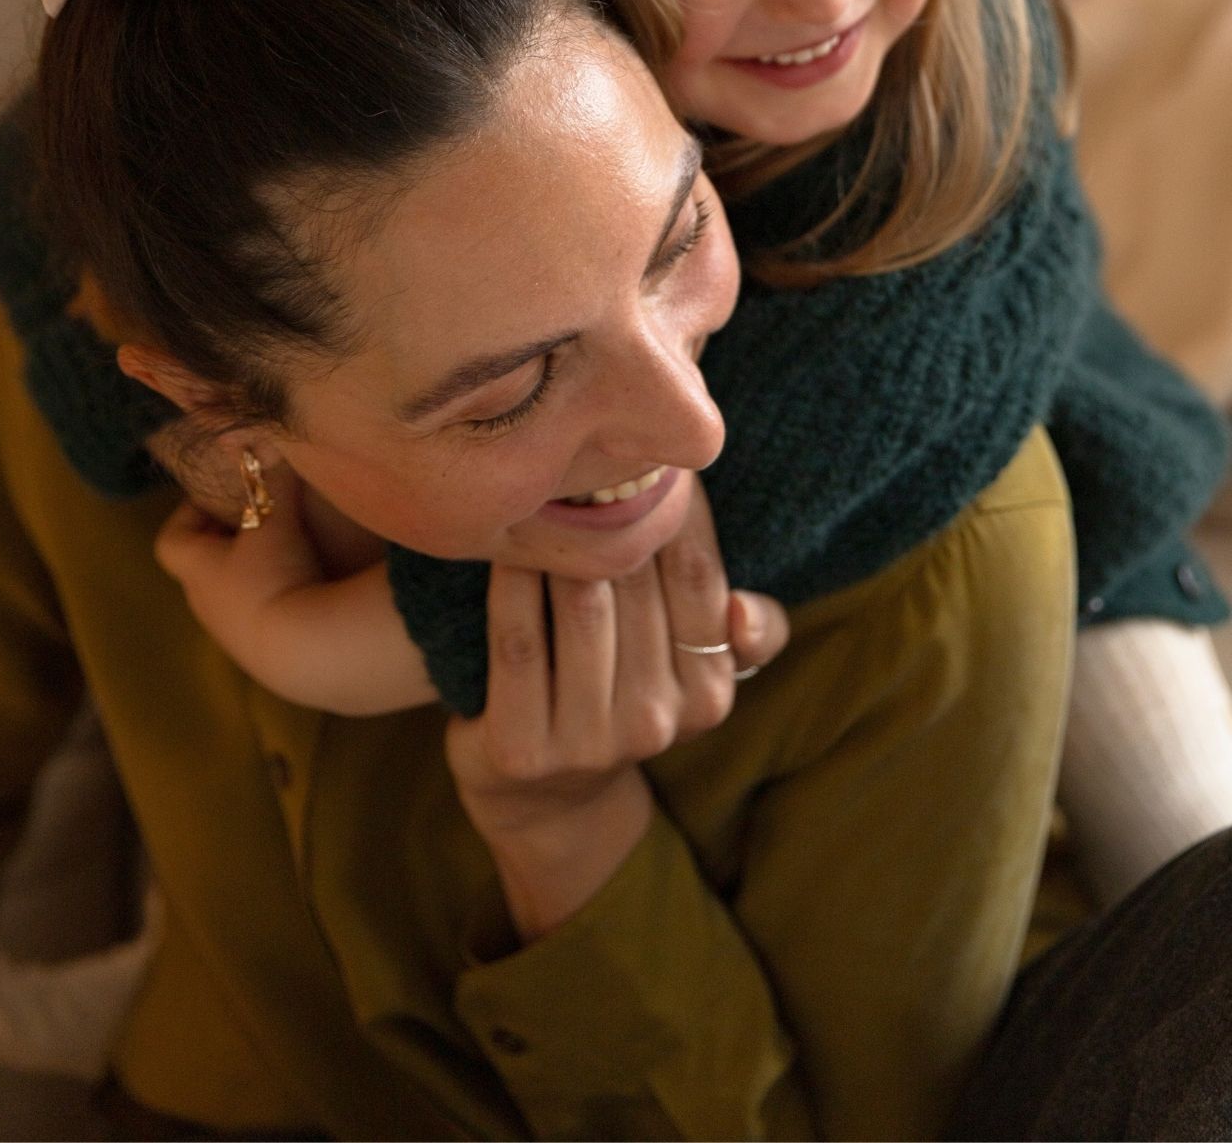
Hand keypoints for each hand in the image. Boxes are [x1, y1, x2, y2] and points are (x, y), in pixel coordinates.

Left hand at [154, 460, 320, 652]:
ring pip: (232, 593)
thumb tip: (269, 436)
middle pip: (202, 566)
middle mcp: (205, 605)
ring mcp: (232, 636)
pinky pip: (260, 618)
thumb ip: (273, 477)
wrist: (307, 651)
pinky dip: (275, 598)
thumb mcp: (277, 517)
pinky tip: (308, 586)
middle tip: (263, 517)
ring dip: (253, 571)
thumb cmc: (276, 574)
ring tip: (291, 550)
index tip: (221, 498)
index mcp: (196, 571)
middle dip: (229, 539)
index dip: (188, 515)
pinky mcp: (264, 656)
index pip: (170, 541)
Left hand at [444, 487, 787, 937]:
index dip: (676, 508)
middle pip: (636, 582)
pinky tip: (501, 544)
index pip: (702, 577)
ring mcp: (588, 741)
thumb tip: (743, 609)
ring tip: (545, 485)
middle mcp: (657, 722)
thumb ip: (749, 631)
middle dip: (611, 509)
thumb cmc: (627, 697)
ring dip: (559, 537)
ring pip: (580, 604)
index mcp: (709, 694)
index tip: (649, 455)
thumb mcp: (697, 670)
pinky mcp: (522, 746)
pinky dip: (510, 583)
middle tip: (584, 448)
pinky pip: (517, 639)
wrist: (547, 801)